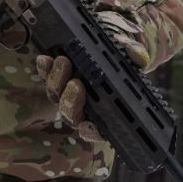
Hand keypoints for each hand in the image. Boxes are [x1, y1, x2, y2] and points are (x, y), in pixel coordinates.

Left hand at [35, 13, 149, 142]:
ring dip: (57, 81)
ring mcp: (69, 95)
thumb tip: (134, 52)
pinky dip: (45, 70)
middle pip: (71, 114)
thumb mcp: (136, 59)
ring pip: (57, 97)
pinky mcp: (58, 80)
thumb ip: (137, 57)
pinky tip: (45, 59)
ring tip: (62, 62)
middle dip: (70, 101)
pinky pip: (48, 79)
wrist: (114, 49)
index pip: (98, 130)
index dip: (91, 131)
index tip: (87, 125)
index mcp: (107, 112)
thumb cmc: (127, 62)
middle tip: (76, 83)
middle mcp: (85, 109)